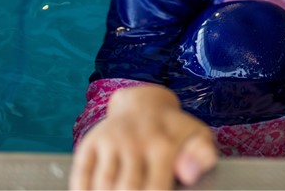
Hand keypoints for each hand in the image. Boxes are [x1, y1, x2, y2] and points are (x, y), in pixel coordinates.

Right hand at [69, 84, 217, 189]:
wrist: (145, 103)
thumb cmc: (173, 130)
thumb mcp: (197, 135)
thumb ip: (202, 155)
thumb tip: (190, 174)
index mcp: (163, 145)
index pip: (156, 188)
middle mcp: (135, 141)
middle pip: (126, 188)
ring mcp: (111, 140)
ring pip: (103, 184)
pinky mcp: (91, 141)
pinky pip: (81, 174)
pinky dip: (83, 190)